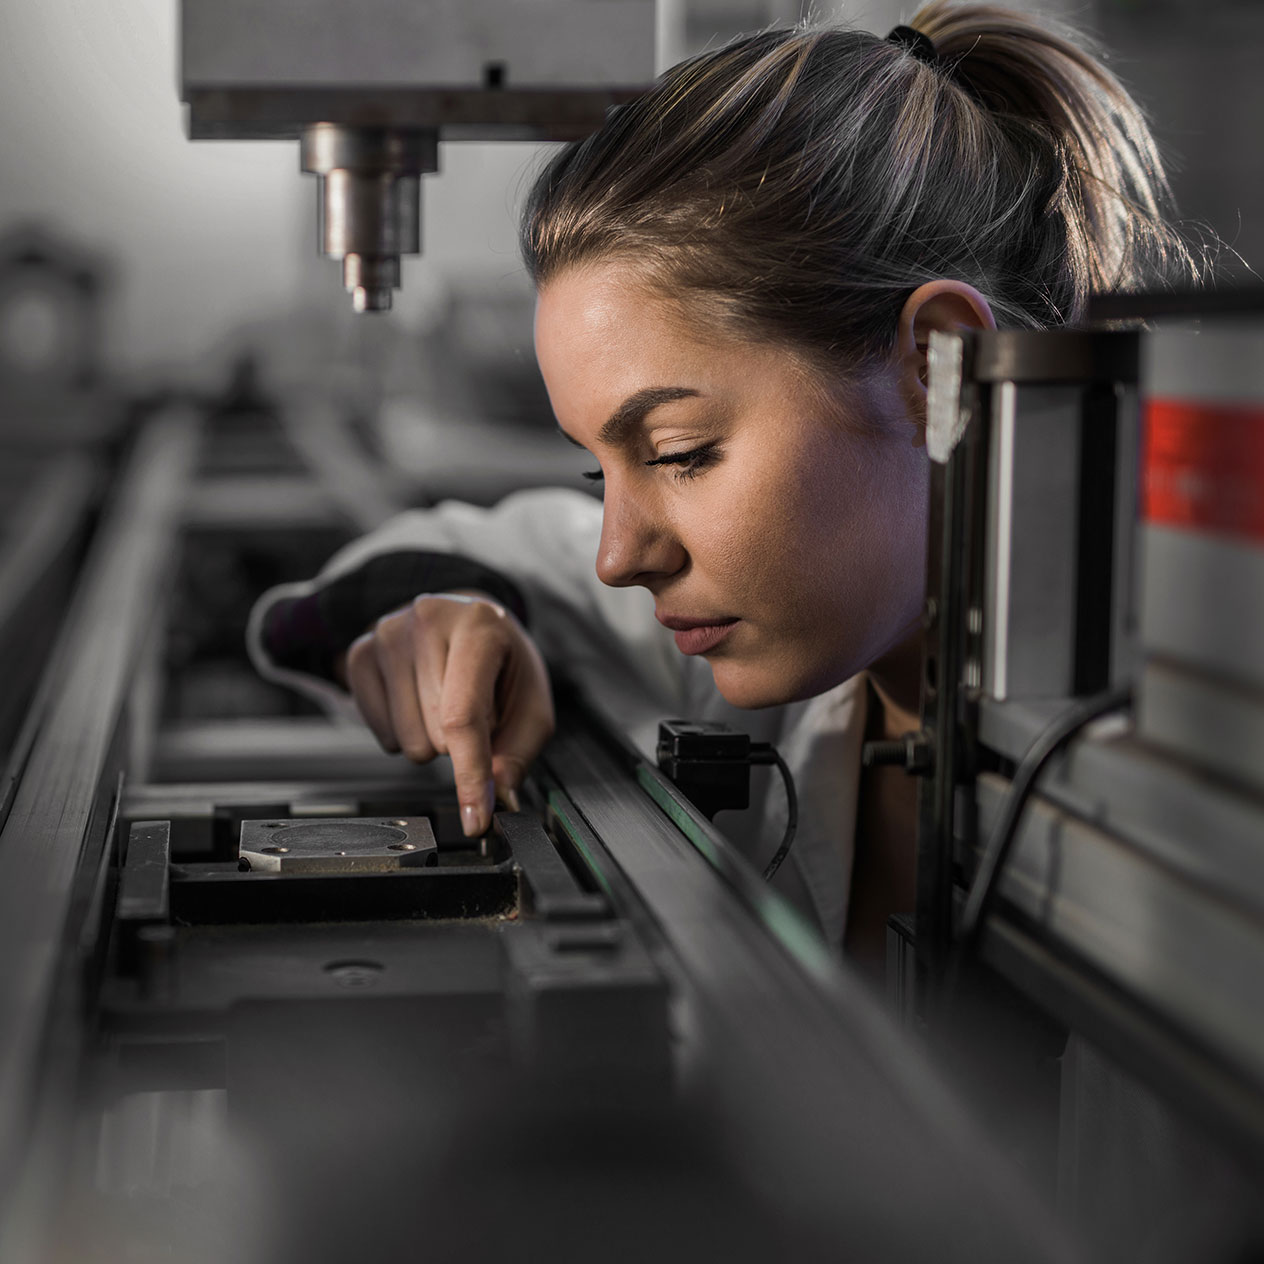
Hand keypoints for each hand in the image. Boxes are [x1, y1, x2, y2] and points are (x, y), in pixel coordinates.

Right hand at [341, 593, 554, 836]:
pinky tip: (420, 702)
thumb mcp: (530, 705)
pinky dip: (405, 732)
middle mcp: (426, 620)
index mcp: (477, 624)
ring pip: (406, 739)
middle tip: (476, 711)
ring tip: (447, 703)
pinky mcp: (359, 654)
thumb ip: (518, 755)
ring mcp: (386, 634)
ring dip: (433, 739)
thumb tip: (497, 799)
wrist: (468, 623)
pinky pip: (380, 732)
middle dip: (460, 745)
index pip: (464, 716)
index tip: (476, 818)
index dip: (470, 775)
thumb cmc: (502, 664)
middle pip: (435, 734)